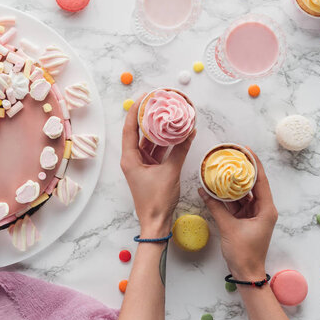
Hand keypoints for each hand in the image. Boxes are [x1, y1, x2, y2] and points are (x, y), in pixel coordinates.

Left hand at [121, 95, 195, 236]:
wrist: (156, 222)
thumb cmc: (157, 200)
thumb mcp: (170, 172)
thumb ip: (180, 151)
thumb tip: (189, 132)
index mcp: (130, 158)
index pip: (130, 128)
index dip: (135, 111)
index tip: (144, 97)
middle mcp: (132, 159)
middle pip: (139, 133)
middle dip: (149, 118)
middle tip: (159, 102)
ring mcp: (141, 165)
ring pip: (150, 142)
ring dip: (159, 131)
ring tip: (169, 115)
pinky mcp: (149, 170)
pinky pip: (157, 152)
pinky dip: (166, 144)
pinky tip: (177, 135)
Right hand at [198, 148, 277, 279]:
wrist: (246, 272)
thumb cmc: (244, 252)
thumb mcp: (228, 227)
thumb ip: (216, 207)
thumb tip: (203, 191)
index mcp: (266, 209)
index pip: (261, 181)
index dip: (254, 164)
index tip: (246, 150)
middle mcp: (262, 209)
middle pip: (252, 185)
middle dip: (242, 171)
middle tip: (232, 156)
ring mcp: (253, 215)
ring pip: (242, 194)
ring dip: (232, 184)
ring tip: (222, 169)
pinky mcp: (245, 220)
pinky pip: (236, 204)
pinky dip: (227, 197)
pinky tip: (215, 189)